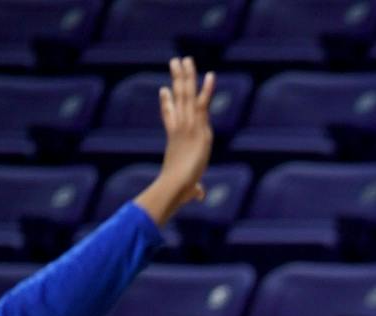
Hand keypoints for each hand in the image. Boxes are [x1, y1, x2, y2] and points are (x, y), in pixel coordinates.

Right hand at [132, 57, 215, 225]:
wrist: (175, 184)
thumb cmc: (177, 190)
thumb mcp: (189, 189)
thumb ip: (195, 191)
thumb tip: (200, 196)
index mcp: (174, 137)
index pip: (169, 116)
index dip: (167, 103)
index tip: (164, 91)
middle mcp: (179, 126)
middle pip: (177, 97)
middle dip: (177, 79)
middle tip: (175, 62)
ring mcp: (186, 124)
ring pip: (186, 94)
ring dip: (186, 75)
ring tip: (184, 59)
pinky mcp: (196, 127)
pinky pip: (202, 104)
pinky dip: (207, 89)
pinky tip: (211, 75)